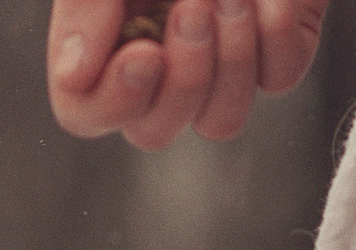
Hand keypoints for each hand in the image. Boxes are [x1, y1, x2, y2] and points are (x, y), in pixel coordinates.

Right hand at [45, 0, 328, 148]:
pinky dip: (276, 36)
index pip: (88, 112)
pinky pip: (279, 77)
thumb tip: (75, 75)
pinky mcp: (280, 38)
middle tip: (196, 0)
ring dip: (229, 60)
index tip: (144, 54)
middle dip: (182, 77)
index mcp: (107, 35)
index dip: (114, 104)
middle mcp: (162, 58)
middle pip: (156, 130)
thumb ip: (87, 6)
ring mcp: (223, 55)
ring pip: (220, 119)